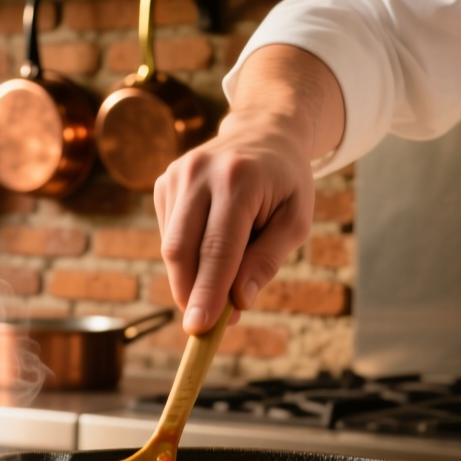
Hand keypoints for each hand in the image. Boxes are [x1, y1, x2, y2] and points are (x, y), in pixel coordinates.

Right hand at [154, 116, 312, 333]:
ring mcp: (176, 174)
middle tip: (205, 327)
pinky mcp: (164, 182)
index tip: (199, 328)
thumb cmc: (286, 183)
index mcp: (239, 180)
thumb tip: (238, 301)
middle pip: (182, 249)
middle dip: (190, 293)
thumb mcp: (296, 221)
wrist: (263, 132)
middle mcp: (200, 173)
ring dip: (191, 277)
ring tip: (222, 281)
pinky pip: (170, 235)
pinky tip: (212, 246)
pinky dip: (188, 256)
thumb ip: (267, 260)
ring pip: (171, 246)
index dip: (206, 292)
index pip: (217, 248)